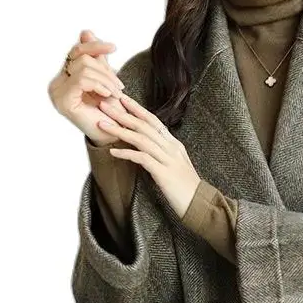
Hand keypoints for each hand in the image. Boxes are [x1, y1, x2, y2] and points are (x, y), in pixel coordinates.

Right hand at [47, 29, 125, 144]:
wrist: (115, 135)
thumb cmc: (111, 111)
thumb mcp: (105, 79)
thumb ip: (96, 58)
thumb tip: (86, 31)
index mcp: (65, 77)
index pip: (77, 51)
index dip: (94, 46)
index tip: (113, 47)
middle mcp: (56, 84)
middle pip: (81, 58)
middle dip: (105, 70)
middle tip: (119, 86)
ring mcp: (57, 93)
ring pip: (83, 68)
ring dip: (106, 79)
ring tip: (116, 93)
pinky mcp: (63, 102)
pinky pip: (82, 80)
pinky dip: (99, 85)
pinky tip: (108, 95)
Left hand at [98, 93, 201, 219]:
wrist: (199, 204)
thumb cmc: (186, 188)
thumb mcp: (175, 166)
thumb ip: (163, 154)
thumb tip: (147, 148)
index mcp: (174, 144)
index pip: (153, 121)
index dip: (137, 109)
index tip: (122, 99)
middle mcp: (171, 148)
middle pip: (144, 126)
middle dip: (123, 114)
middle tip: (104, 104)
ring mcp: (168, 160)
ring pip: (141, 139)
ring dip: (120, 131)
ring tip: (102, 125)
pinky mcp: (164, 173)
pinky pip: (142, 159)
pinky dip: (126, 154)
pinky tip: (113, 152)